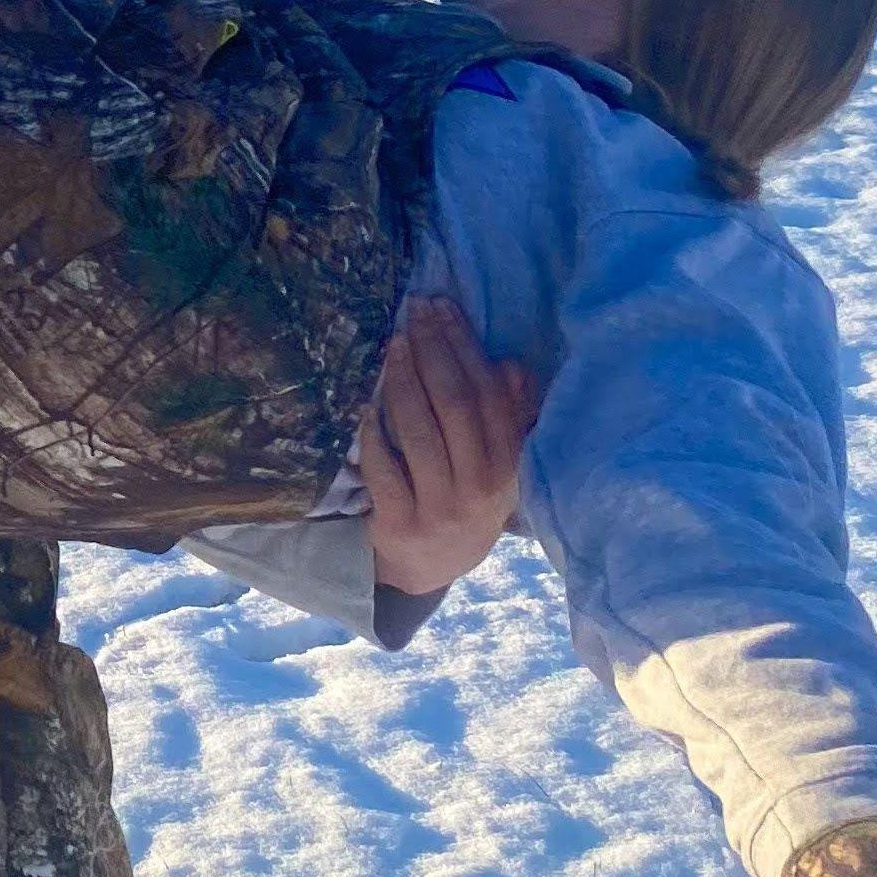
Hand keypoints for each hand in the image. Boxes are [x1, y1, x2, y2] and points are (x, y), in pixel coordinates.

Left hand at [357, 295, 541, 596]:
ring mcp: (441, 508)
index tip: (442, 308)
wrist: (430, 568)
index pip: (489, 395)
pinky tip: (365, 402)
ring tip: (392, 344)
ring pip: (419, 431)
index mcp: (508, 467)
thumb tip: (511, 364)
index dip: (465, 347)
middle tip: (413, 314)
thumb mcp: (493, 464)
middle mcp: (481, 488)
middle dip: (433, 352)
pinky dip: (374, 432)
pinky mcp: (402, 524)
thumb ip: (506, 417)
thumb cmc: (462, 499)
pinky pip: (385, 468)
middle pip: (454, 405)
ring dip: (403, 381)